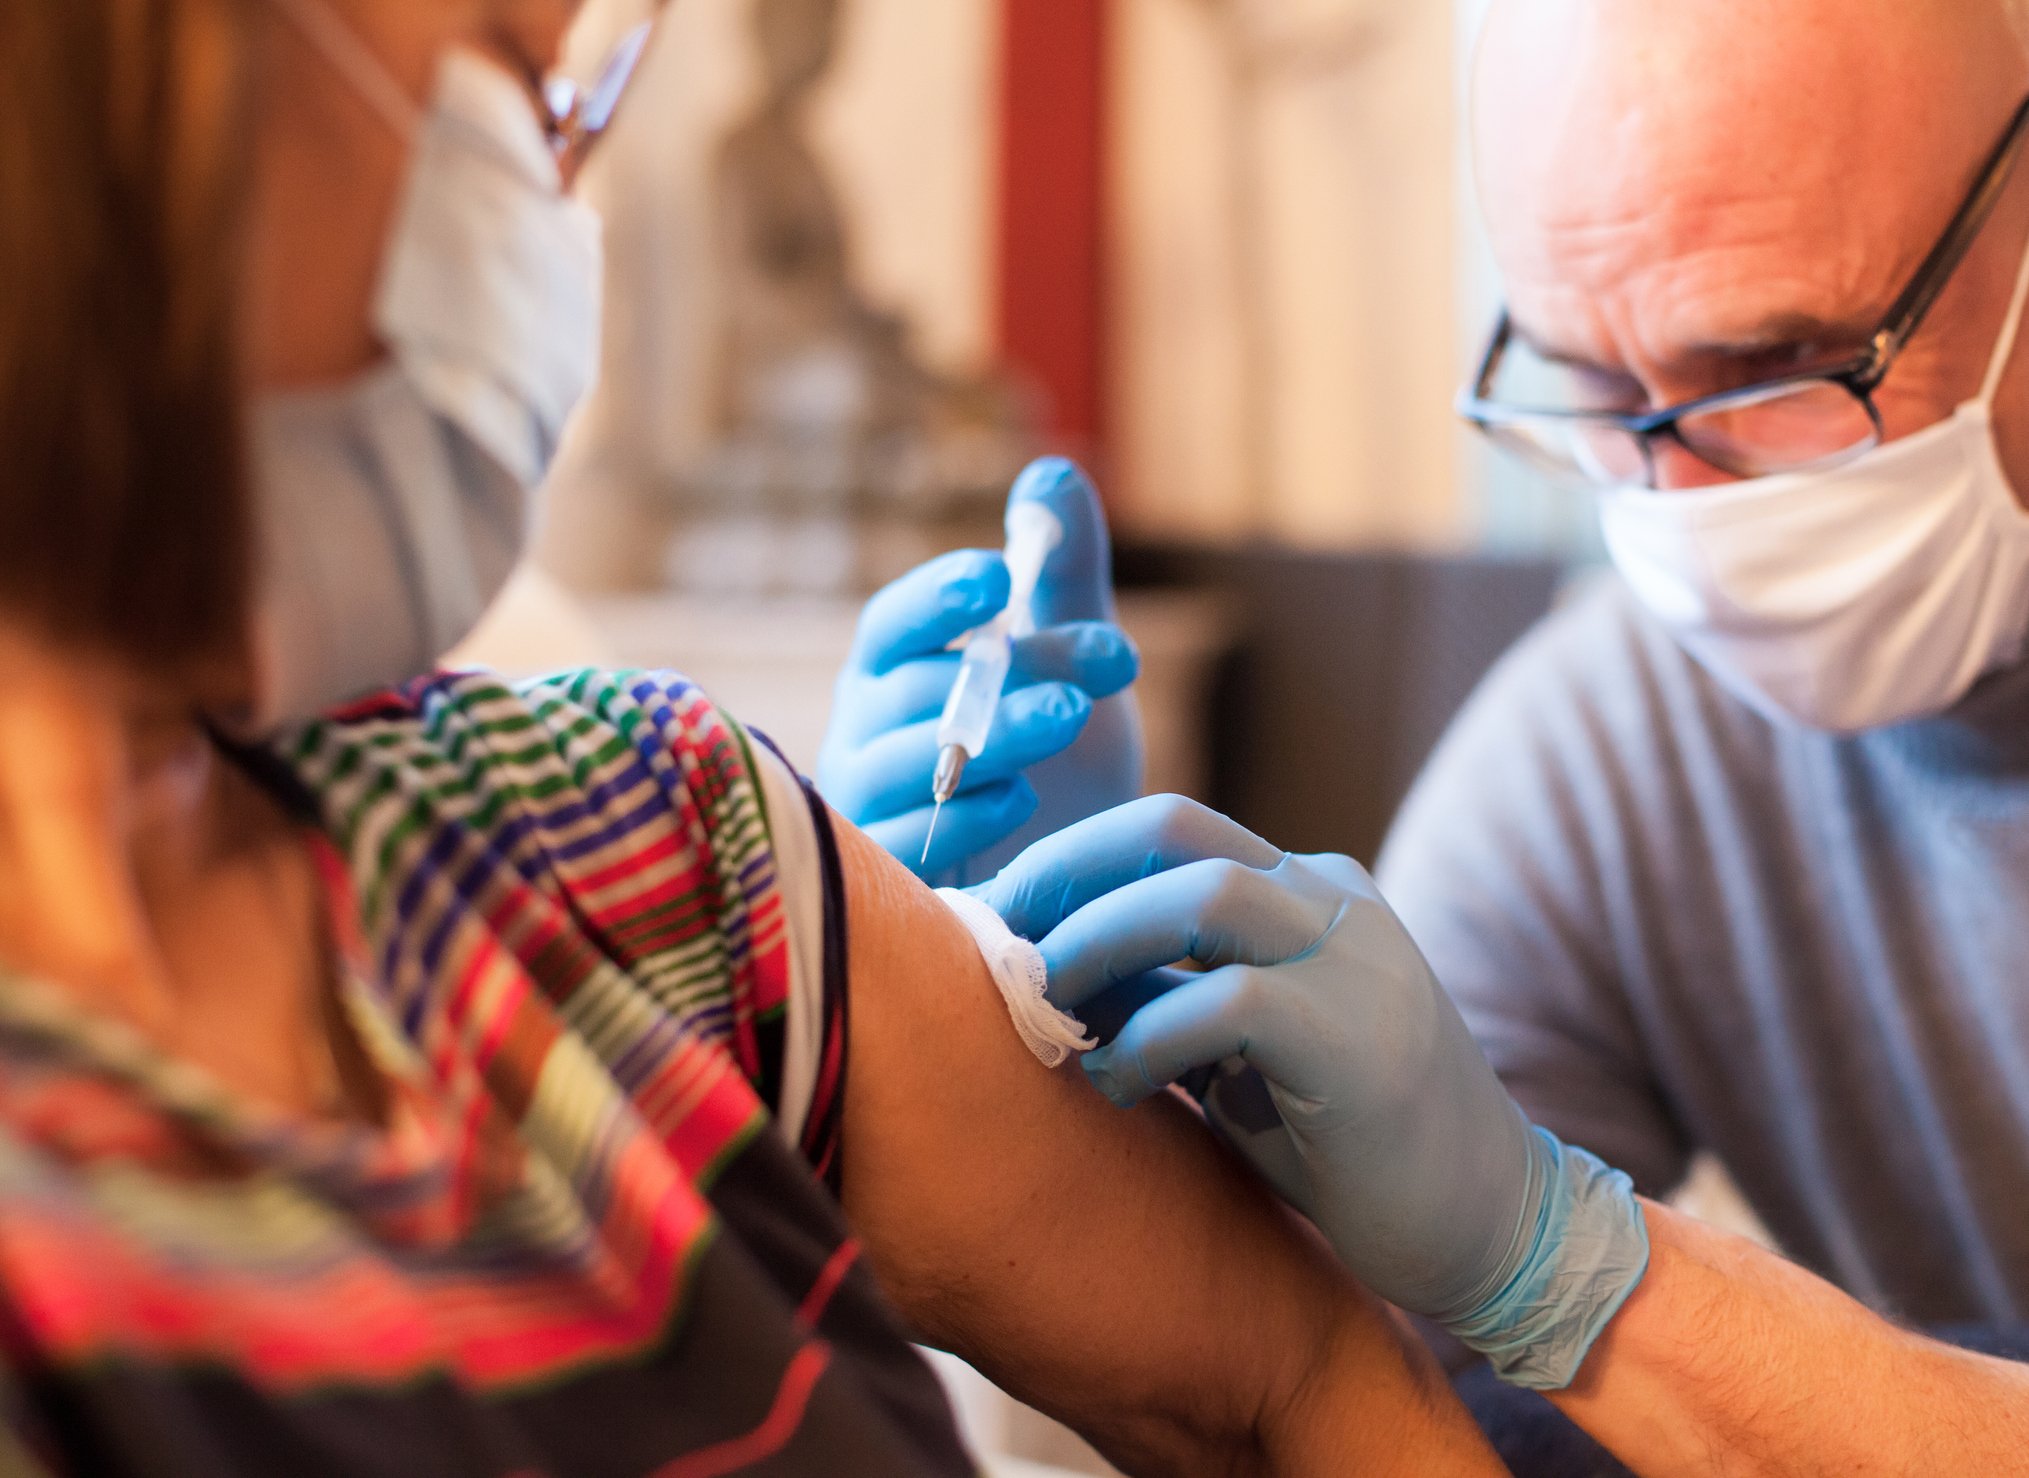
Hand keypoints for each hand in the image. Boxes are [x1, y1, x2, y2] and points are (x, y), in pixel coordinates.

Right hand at [819, 459, 1144, 881]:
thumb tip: (1052, 473)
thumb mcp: (1077, 666)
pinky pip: (910, 845)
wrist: (1087, 898)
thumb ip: (1064, 575)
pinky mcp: (896, 889)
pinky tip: (1021, 804)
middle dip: (1013, 667)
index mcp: (896, 679)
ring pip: (906, 763)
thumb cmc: (1063, 771)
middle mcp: (866, 741)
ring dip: (994, 732)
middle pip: (914, 689)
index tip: (998, 577)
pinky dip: (964, 817)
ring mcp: (871, 817)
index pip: (891, 626)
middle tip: (1108, 654)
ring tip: (1068, 717)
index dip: (936, 598)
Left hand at [978, 796, 1649, 1389]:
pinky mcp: (1358, 1035)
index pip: (1168, 828)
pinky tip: (1117, 1088)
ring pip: (1201, 895)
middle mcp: (1333, 901)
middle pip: (1173, 827)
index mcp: (1307, 891)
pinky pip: (1228, 1002)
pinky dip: (1148, 1040)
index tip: (1002, 919)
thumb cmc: (1346, 1145)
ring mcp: (1355, 960)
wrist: (1493, 1228)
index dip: (1071, 861)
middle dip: (1066, 875)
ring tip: (1049, 1011)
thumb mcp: (1239, 1050)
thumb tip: (1041, 972)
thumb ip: (1166, 994)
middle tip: (1000, 947)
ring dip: (1098, 944)